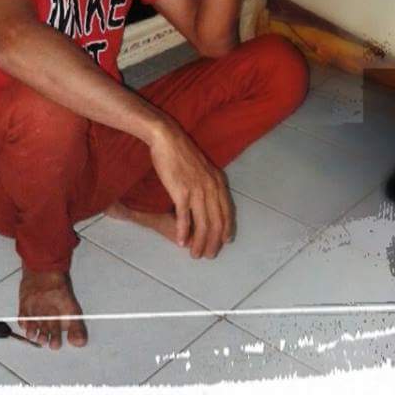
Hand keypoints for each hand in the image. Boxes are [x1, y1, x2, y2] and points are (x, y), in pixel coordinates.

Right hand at [148, 121, 234, 258]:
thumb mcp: (202, 168)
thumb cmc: (182, 152)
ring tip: (195, 254)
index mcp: (218, 182)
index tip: (224, 242)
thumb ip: (207, 184)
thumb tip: (206, 201)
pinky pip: (184, 218)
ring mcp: (197, 190)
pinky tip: (180, 242)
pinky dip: (183, 232)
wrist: (167, 139)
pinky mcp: (181, 192)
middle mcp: (211, 188)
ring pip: (202, 224)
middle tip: (209, 255)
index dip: (226, 229)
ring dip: (199, 242)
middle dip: (213, 242)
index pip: (227, 212)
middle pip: (216, 222)